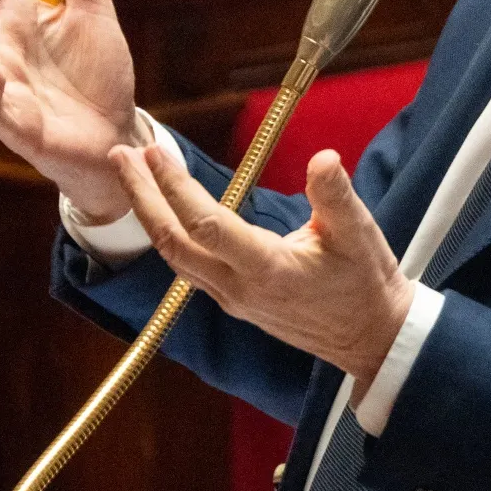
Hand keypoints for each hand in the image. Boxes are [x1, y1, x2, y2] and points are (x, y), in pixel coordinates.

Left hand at [111, 143, 413, 390]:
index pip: (207, 225)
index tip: (156, 154)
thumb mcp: (361, 235)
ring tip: (133, 177)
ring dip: (149, 216)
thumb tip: (323, 158)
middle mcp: (240, 289)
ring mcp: (233, 299)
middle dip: (142, 198)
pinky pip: (189, 268)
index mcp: (268, 269)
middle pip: (174, 243)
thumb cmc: (367, 283)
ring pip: (175, 258)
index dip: (176, 188)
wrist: (371, 336)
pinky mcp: (235, 302)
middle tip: (119, 156)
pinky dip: (170, 234)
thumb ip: (335, 196)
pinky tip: (165, 212)